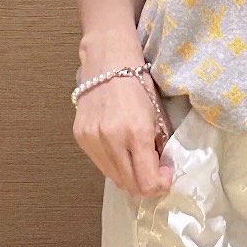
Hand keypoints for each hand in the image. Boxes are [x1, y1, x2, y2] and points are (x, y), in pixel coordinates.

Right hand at [73, 72, 173, 197]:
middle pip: (129, 185)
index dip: (160, 185)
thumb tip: (159, 172)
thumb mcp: (157, 115)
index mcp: (137, 133)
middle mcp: (112, 140)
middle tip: (154, 171)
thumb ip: (157, 146)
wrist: (108, 61)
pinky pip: (100, 164)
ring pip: (113, 177)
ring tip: (137, 159)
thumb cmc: (138, 84)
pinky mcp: (80, 136)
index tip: (166, 174)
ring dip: (129, 176)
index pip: (147, 182)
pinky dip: (113, 164)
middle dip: (146, 184)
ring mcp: (92, 139)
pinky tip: (121, 150)